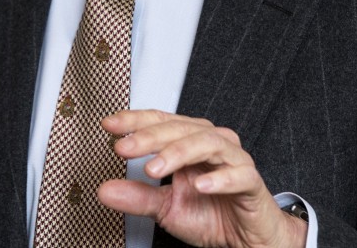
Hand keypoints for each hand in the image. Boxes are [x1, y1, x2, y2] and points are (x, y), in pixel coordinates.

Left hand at [97, 110, 306, 247]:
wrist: (247, 239)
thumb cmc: (211, 215)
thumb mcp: (166, 209)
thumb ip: (137, 197)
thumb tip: (104, 190)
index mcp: (190, 142)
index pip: (160, 122)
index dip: (135, 120)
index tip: (109, 125)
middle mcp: (211, 143)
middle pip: (180, 129)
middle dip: (149, 137)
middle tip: (124, 148)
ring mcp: (234, 160)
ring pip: (207, 143)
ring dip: (178, 153)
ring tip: (154, 169)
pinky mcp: (252, 182)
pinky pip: (239, 174)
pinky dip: (219, 178)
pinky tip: (200, 186)